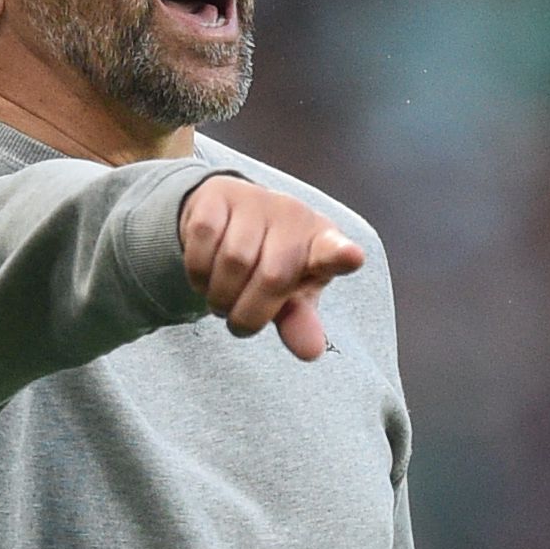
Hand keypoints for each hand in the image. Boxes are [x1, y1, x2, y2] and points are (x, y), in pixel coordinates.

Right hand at [178, 175, 363, 360]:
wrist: (229, 215)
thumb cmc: (270, 262)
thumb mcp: (289, 296)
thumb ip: (299, 322)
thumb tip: (311, 352)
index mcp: (320, 243)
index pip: (333, 250)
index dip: (341, 255)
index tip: (352, 257)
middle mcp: (293, 216)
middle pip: (272, 277)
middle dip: (248, 314)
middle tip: (238, 321)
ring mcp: (255, 201)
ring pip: (232, 261)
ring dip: (219, 296)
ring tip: (222, 299)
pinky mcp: (218, 196)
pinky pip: (203, 244)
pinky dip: (198, 274)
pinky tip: (206, 276)